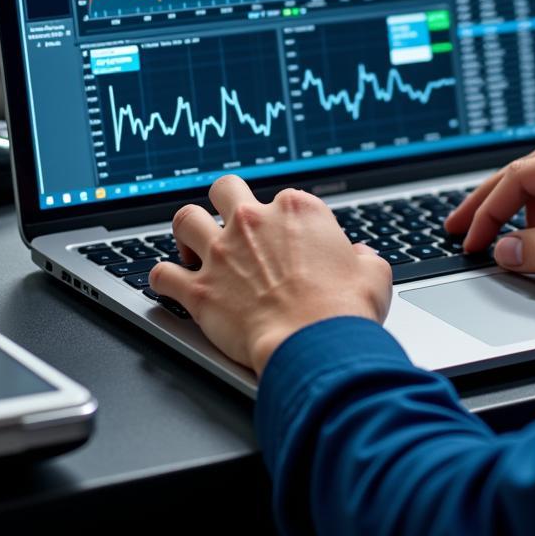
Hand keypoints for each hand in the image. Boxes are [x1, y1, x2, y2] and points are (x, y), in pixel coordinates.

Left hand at [148, 176, 392, 375]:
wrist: (315, 345)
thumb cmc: (345, 311)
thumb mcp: (373, 274)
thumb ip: (363, 258)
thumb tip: (360, 257)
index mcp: (297, 210)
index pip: (281, 199)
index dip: (283, 221)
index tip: (287, 243)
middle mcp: (254, 222)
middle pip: (224, 189)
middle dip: (224, 202)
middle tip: (230, 223)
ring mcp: (222, 253)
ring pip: (185, 220)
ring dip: (187, 232)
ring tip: (194, 248)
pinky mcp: (199, 289)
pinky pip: (161, 274)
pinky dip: (163, 279)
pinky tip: (170, 284)